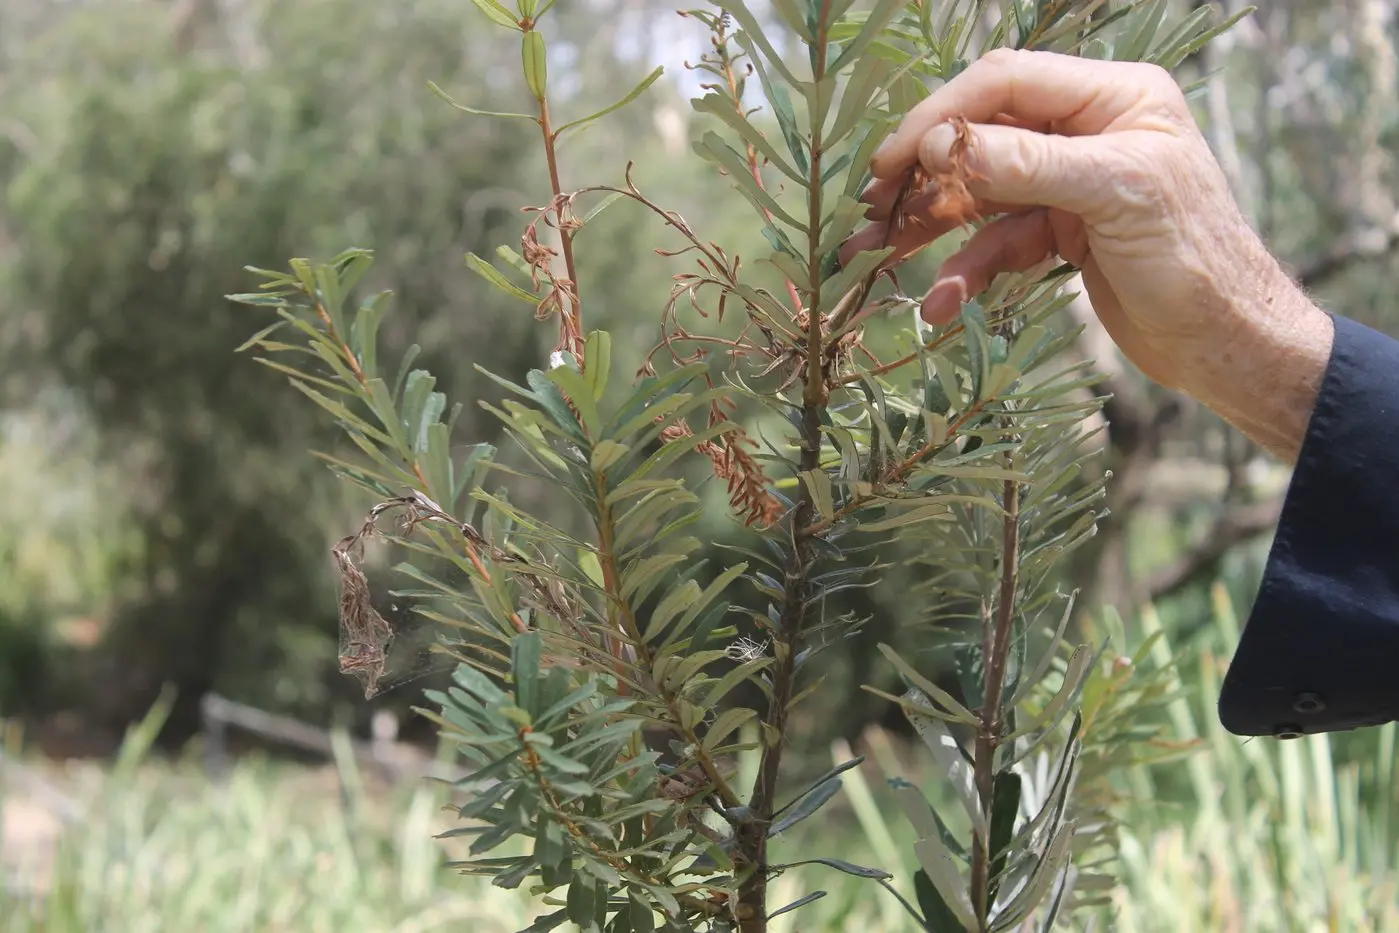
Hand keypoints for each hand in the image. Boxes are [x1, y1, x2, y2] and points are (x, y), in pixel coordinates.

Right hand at [843, 49, 1332, 459]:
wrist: (1226, 343)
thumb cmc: (1194, 260)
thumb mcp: (1113, 196)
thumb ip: (1026, 164)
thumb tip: (941, 145)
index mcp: (1113, 97)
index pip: (1006, 82)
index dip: (943, 115)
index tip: (893, 159)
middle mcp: (1087, 130)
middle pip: (983, 137)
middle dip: (926, 176)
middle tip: (872, 209)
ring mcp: (1070, 182)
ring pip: (980, 193)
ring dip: (931, 227)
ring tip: (879, 254)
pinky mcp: (1060, 232)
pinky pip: (996, 241)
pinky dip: (966, 270)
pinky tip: (943, 302)